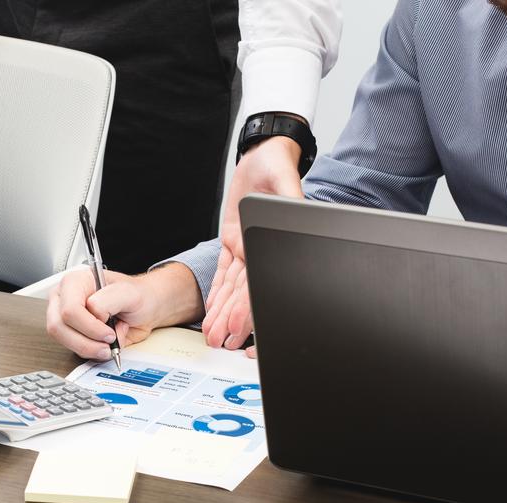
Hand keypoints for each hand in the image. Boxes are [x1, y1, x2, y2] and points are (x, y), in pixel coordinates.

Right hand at [46, 264, 203, 360]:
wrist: (146, 309)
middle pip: (59, 327)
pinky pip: (73, 349)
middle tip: (109, 341)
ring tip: (109, 343)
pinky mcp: (72, 334)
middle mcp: (65, 299)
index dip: (89, 325)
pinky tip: (105, 343)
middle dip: (87, 340)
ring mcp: (66, 318)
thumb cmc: (138, 296)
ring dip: (90, 347)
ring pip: (64, 341)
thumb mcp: (129, 292)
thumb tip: (93, 313)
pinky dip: (92, 351)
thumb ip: (109, 299)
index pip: (69, 309)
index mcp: (76, 282)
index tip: (109, 331)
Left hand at [203, 135, 304, 356]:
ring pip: (232, 288)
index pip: (258, 284)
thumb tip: (293, 216)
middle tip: (222, 342)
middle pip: (243, 294)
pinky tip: (213, 310)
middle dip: (232, 321)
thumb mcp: (286, 184)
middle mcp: (259, 251)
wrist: (265, 156)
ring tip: (215, 335)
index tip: (238, 329)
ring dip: (223, 313)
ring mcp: (245, 248)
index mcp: (274, 243)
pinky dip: (218, 292)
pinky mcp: (233, 241)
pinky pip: (224, 273)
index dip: (248, 310)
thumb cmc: (278, 167)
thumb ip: (288, 205)